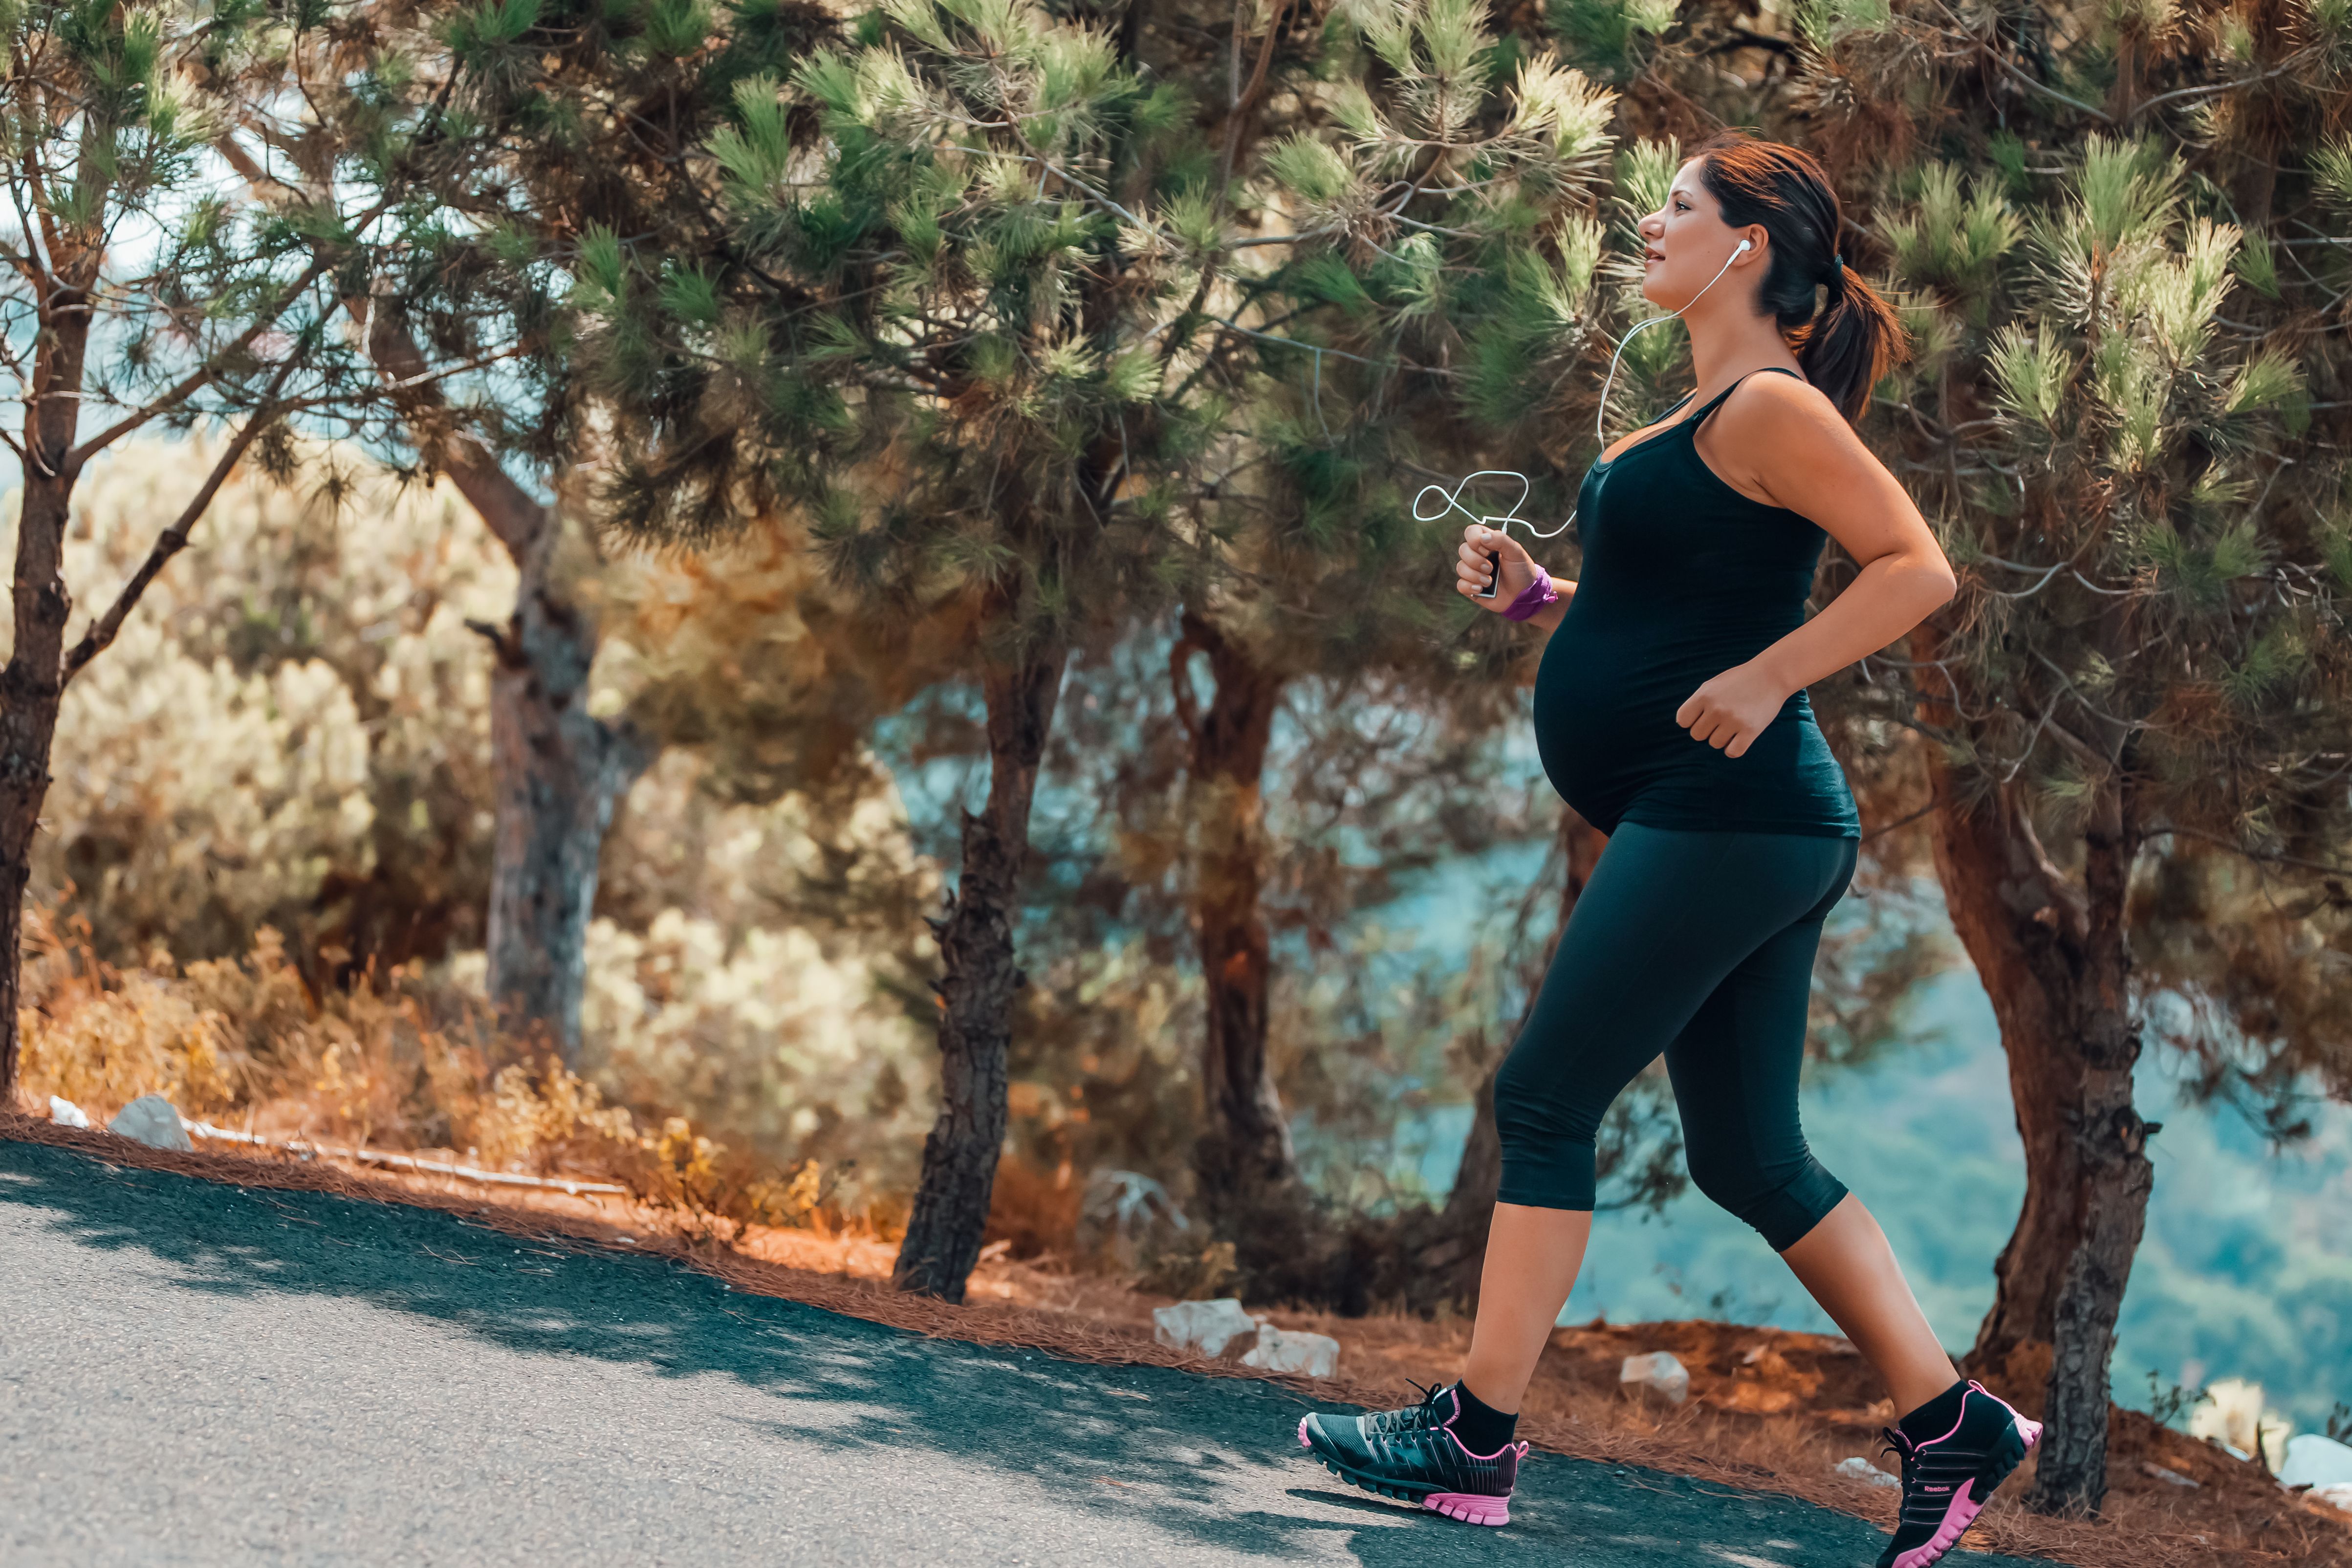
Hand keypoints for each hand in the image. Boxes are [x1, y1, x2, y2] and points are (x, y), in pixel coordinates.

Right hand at [1455, 525, 1536, 609]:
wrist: (1523, 595)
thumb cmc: (1521, 571)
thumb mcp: (1516, 552)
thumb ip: (1501, 540)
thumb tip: (1482, 537)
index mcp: (1488, 543)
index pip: (1471, 532)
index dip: (1474, 539)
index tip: (1488, 550)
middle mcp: (1478, 555)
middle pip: (1463, 550)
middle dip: (1476, 561)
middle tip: (1491, 568)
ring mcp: (1473, 571)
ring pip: (1460, 568)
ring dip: (1476, 576)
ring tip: (1490, 582)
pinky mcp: (1470, 587)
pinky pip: (1460, 585)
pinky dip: (1471, 587)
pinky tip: (1482, 589)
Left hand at [1675, 662, 1791, 757]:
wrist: (1772, 675)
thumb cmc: (1739, 681)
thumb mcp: (1713, 685)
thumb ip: (1697, 703)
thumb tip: (1684, 725)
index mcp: (1705, 695)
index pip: (1683, 720)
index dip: (1692, 721)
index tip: (1704, 715)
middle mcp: (1717, 708)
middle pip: (1697, 735)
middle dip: (1707, 730)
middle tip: (1721, 720)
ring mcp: (1734, 720)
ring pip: (1715, 744)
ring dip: (1722, 738)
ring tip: (1734, 724)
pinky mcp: (1750, 730)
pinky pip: (1732, 752)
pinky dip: (1733, 749)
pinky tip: (1739, 738)